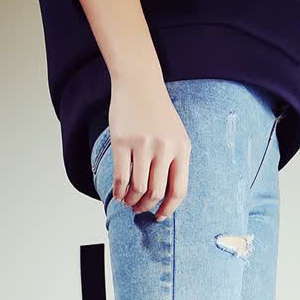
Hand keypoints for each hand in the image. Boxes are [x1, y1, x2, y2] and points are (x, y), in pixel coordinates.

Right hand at [107, 74, 190, 219]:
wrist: (139, 83)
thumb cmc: (157, 112)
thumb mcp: (176, 135)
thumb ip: (175, 162)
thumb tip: (165, 196)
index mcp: (182, 149)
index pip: (179, 190)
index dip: (169, 209)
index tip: (159, 216)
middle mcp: (165, 148)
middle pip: (156, 193)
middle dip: (146, 206)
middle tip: (138, 208)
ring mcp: (143, 145)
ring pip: (138, 188)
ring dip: (131, 200)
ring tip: (127, 201)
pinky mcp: (122, 141)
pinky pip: (121, 177)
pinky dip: (118, 191)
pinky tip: (117, 194)